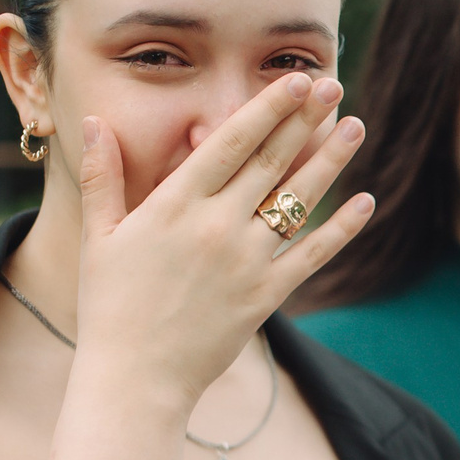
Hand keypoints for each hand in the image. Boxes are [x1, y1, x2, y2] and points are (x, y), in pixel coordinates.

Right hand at [71, 75, 370, 408]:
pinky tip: (365, 202)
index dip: (267, 108)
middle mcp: (216, 226)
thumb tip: (94, 121)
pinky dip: (342, 229)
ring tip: (354, 127)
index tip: (296, 80)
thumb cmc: (110, 307)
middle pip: (271, 161)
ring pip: (298, 200)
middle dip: (305, 119)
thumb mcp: (99, 237)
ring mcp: (245, 262)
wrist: (134, 379)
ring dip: (331, 161)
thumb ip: (103, 176)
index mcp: (174, 205)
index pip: (230, 142)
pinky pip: (312, 255)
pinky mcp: (266, 296)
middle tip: (333, 85)